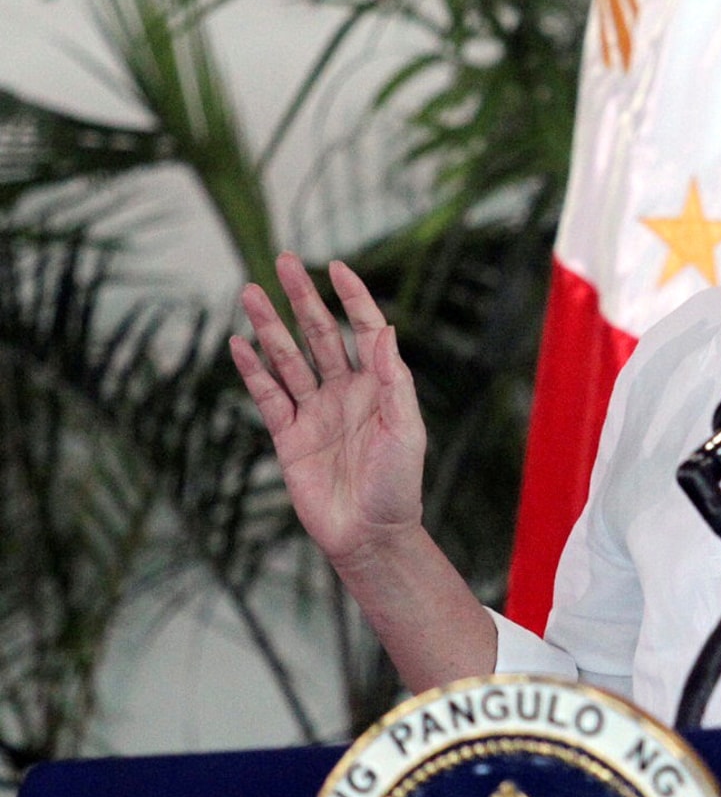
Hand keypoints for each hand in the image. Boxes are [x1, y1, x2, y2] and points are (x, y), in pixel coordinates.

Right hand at [230, 253, 426, 569]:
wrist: (369, 535)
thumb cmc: (398, 485)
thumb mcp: (405, 430)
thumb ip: (394, 380)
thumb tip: (387, 329)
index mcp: (379, 386)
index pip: (364, 330)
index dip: (352, 298)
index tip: (336, 266)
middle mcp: (346, 392)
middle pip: (320, 334)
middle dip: (302, 298)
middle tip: (284, 261)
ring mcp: (315, 412)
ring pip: (288, 359)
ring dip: (269, 327)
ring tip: (250, 292)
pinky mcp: (290, 437)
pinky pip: (268, 396)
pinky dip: (253, 371)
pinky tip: (239, 344)